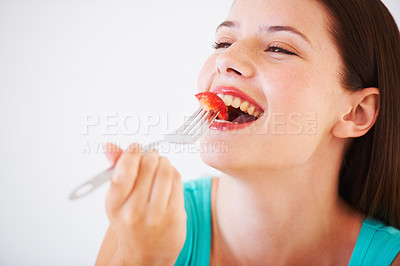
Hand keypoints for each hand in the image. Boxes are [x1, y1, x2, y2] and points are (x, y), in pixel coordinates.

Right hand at [103, 143, 186, 264]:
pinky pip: (177, 181)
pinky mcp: (175, 215)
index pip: (125, 169)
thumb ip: (116, 170)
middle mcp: (134, 211)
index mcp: (115, 204)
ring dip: (164, 162)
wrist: (145, 254)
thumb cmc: (131, 222)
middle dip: (151, 156)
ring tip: (161, 166)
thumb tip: (110, 146)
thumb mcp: (118, 200)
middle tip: (152, 157)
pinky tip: (169, 178)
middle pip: (149, 165)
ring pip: (166, 171)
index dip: (133, 153)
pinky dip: (174, 173)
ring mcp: (156, 215)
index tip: (136, 149)